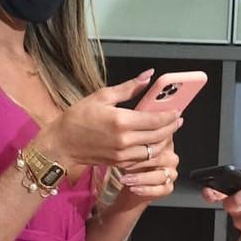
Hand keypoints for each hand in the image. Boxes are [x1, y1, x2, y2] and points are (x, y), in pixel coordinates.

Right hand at [39, 69, 181, 177]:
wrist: (62, 144)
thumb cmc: (78, 118)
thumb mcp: (102, 96)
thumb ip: (128, 88)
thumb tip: (148, 76)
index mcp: (121, 121)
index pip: (156, 120)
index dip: (170, 115)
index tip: (177, 110)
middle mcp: (125, 140)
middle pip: (159, 136)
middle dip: (171, 127)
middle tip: (177, 119)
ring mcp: (123, 154)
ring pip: (153, 150)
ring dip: (164, 140)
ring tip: (168, 130)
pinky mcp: (120, 163)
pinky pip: (143, 159)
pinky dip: (151, 150)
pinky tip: (153, 142)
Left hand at [118, 137, 179, 203]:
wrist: (132, 185)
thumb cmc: (131, 165)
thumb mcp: (131, 153)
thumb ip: (132, 148)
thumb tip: (123, 147)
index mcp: (164, 144)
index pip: (155, 144)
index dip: (139, 148)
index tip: (123, 151)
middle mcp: (171, 157)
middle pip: (158, 159)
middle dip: (138, 163)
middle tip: (122, 166)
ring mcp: (172, 173)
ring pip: (159, 176)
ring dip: (140, 178)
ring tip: (125, 179)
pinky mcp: (168, 188)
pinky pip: (159, 189)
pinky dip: (145, 190)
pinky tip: (133, 189)